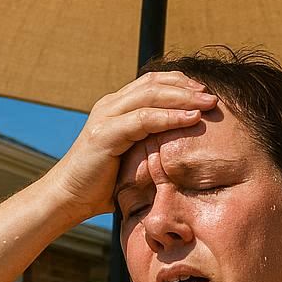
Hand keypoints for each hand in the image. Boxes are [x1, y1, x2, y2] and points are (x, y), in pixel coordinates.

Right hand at [48, 71, 217, 220]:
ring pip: (151, 95)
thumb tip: (186, 149)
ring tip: (208, 103)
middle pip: (154, 83)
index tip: (206, 93)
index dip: (181, 83)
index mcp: (116, 107)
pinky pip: (143, 119)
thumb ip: (151, 144)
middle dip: (187, 87)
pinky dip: (170, 117)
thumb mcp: (132, 157)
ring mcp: (105, 117)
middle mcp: (109, 106)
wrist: (68, 198)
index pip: (153, 83)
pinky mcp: (104, 134)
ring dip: (183, 98)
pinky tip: (191, 119)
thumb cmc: (101, 185)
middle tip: (213, 96)